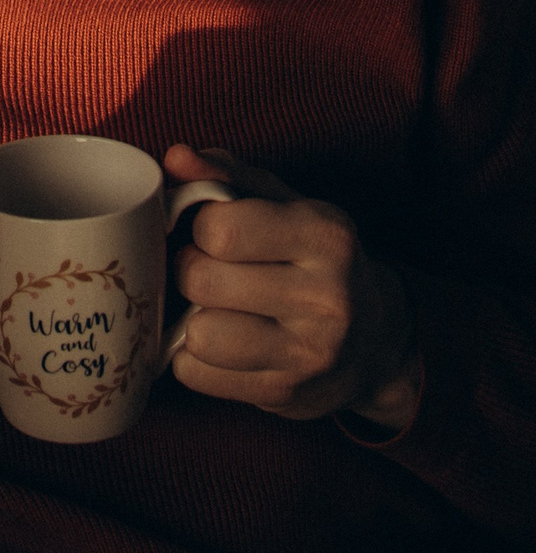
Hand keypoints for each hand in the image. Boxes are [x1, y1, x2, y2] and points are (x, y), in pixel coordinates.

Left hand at [163, 143, 420, 430]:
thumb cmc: (312, 259)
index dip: (200, 227)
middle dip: (191, 270)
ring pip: (198, 334)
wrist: (376, 341)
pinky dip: (195, 358)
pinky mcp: (284, 395)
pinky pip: (196, 374)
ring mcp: (308, 354)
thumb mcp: (284, 205)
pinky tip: (224, 344)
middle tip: (211, 270)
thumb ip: (227, 175)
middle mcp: (326, 298)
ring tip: (217, 309)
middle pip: (200, 279)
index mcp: (325, 236)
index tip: (214, 232)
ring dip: (193, 319)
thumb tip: (176, 158)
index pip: (220, 228)